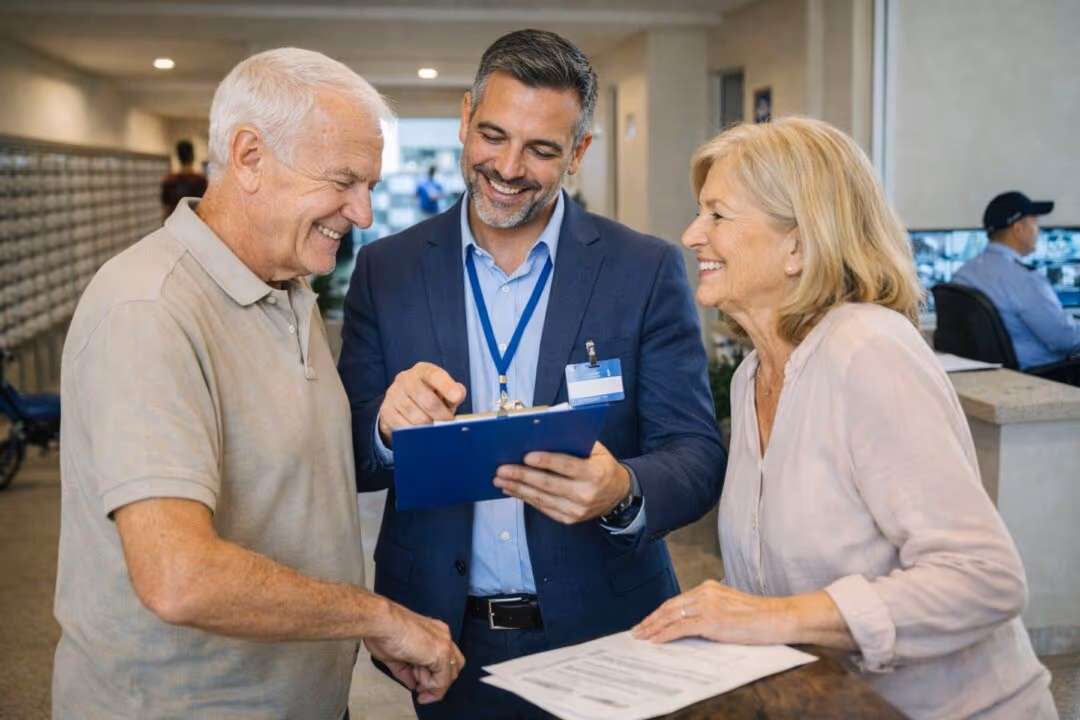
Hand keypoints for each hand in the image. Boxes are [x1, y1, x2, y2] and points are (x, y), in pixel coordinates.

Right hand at [364, 600, 464, 703]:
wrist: (381, 622)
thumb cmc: (382, 632)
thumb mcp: (395, 657)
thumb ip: (406, 672)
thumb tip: (412, 683)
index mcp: (433, 633)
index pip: (443, 659)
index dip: (432, 676)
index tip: (419, 686)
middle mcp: (442, 636)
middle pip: (453, 667)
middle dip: (437, 683)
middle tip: (420, 691)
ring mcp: (444, 644)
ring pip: (450, 675)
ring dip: (432, 685)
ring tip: (414, 679)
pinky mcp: (442, 653)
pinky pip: (442, 680)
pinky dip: (429, 685)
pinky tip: (416, 676)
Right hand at [378, 362, 465, 446]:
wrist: (402, 403)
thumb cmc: (429, 395)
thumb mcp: (444, 390)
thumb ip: (455, 391)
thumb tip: (458, 395)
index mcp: (423, 371)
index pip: (434, 375)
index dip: (446, 386)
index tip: (456, 398)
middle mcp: (406, 379)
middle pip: (428, 401)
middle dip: (442, 416)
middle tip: (448, 424)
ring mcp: (394, 394)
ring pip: (416, 417)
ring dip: (430, 427)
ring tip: (435, 429)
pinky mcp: (386, 410)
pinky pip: (404, 427)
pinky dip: (416, 433)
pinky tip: (422, 433)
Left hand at [493, 442, 629, 524]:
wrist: (617, 494)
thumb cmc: (602, 466)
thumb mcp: (596, 450)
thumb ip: (574, 442)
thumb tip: (545, 433)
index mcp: (594, 473)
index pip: (566, 466)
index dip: (546, 461)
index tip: (526, 456)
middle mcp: (586, 494)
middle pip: (548, 484)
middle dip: (522, 476)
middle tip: (502, 469)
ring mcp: (576, 509)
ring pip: (541, 498)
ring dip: (518, 488)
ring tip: (500, 480)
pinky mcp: (569, 519)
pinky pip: (543, 507)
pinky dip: (525, 498)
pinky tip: (513, 490)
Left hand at [631, 579, 790, 645]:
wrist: (778, 617)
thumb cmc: (759, 617)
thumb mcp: (729, 608)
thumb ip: (711, 610)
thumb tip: (692, 624)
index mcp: (709, 587)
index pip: (677, 600)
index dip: (660, 612)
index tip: (648, 621)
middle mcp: (705, 592)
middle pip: (670, 606)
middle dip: (651, 619)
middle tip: (637, 630)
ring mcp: (708, 605)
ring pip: (671, 615)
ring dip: (654, 627)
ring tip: (642, 636)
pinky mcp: (712, 620)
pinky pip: (681, 627)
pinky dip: (665, 634)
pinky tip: (656, 640)